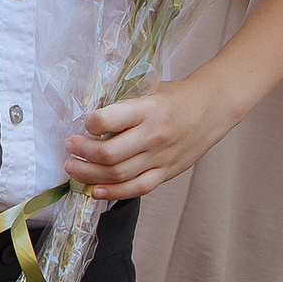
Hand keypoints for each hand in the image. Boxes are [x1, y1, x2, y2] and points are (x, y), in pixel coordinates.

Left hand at [61, 79, 236, 199]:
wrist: (213, 109)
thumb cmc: (175, 97)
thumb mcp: (148, 89)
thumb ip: (123, 102)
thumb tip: (88, 115)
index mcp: (148, 109)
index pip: (109, 120)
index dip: (90, 123)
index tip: (83, 123)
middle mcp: (153, 135)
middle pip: (110, 153)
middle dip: (83, 152)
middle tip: (69, 147)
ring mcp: (161, 157)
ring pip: (119, 174)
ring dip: (90, 174)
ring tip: (72, 168)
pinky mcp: (167, 173)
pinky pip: (137, 188)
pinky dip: (113, 192)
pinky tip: (95, 191)